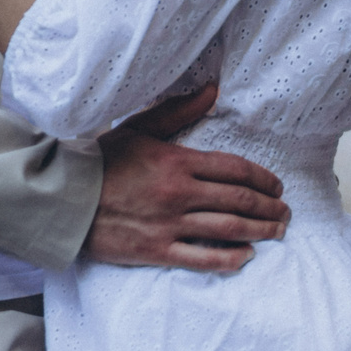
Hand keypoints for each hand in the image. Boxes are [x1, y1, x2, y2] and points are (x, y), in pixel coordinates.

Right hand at [82, 85, 289, 273]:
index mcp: (177, 162)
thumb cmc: (100, 162)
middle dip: (270, 206)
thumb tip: (213, 90)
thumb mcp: (137, 129)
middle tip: (285, 211)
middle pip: (240, 200)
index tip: (277, 185)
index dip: (263, 178)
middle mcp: (179, 194)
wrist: (65, 198)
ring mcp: (169, 224)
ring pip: (230, 230)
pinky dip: (231, 259)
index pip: (236, 169)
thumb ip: (178, 112)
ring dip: (261, 230)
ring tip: (277, 231)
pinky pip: (205, 259)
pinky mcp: (157, 250)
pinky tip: (247, 255)